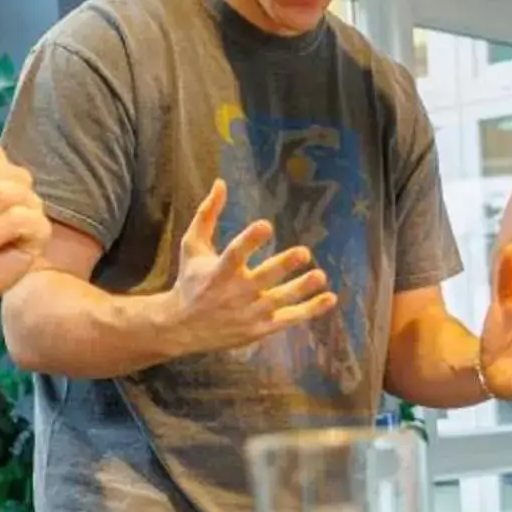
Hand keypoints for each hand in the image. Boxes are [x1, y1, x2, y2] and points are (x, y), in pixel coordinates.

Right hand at [161, 179, 334, 356]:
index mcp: (218, 272)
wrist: (182, 328)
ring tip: (320, 275)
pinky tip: (329, 298)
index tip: (267, 225)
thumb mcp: (191, 247)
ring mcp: (249, 313)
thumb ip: (206, 215)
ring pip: (280, 300)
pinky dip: (309, 310)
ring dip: (301, 289)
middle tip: (304, 252)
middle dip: (283, 266)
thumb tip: (221, 183)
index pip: (235, 254)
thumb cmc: (190, 281)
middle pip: (263, 278)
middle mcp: (235, 293)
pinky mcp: (259, 328)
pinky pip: (288, 319)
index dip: (250, 240)